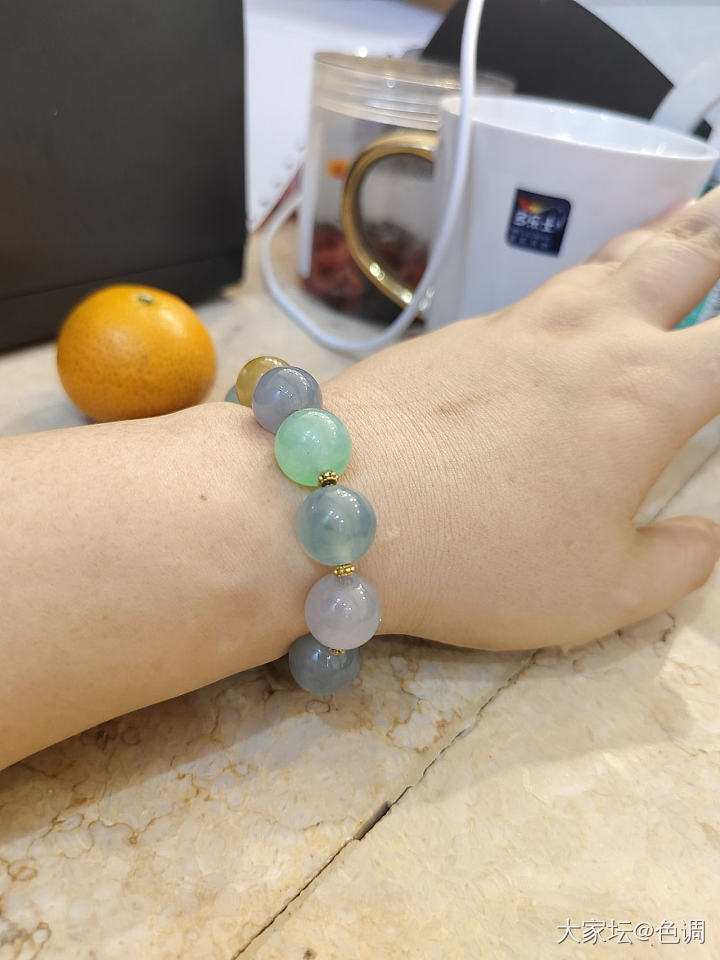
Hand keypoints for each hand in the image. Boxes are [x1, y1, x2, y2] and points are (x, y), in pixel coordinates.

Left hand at [325, 187, 719, 649]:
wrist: (330, 505)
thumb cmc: (480, 558)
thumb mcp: (601, 595)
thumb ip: (675, 564)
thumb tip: (706, 537)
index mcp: (647, 391)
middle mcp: (590, 335)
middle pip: (684, 253)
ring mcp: (517, 324)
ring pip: (606, 259)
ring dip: (659, 236)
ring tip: (684, 219)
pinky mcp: (457, 333)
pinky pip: (543, 291)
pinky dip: (585, 276)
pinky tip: (576, 296)